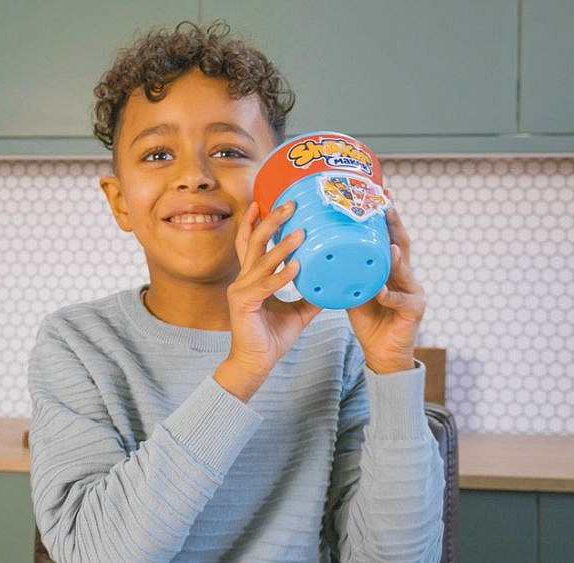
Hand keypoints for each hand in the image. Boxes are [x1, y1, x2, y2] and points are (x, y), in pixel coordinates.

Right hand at [216, 200, 322, 400]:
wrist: (255, 364)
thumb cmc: (271, 337)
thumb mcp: (297, 312)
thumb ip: (311, 295)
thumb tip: (332, 283)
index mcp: (251, 278)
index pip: (250, 244)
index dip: (253, 222)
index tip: (263, 201)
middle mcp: (243, 280)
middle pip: (254, 243)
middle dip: (271, 221)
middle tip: (289, 204)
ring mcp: (241, 291)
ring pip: (261, 260)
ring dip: (282, 245)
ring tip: (300, 232)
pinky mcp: (244, 305)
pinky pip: (266, 286)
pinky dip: (281, 275)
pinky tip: (296, 265)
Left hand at [346, 187, 425, 373]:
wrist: (382, 352)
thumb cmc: (369, 318)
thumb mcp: (353, 289)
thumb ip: (345, 270)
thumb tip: (318, 248)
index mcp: (389, 267)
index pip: (388, 235)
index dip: (385, 215)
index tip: (380, 190)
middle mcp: (405, 275)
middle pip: (401, 244)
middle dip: (395, 224)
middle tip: (387, 204)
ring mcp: (413, 292)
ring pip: (405, 271)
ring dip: (395, 258)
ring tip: (387, 244)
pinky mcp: (414, 312)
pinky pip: (401, 302)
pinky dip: (391, 296)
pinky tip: (383, 291)